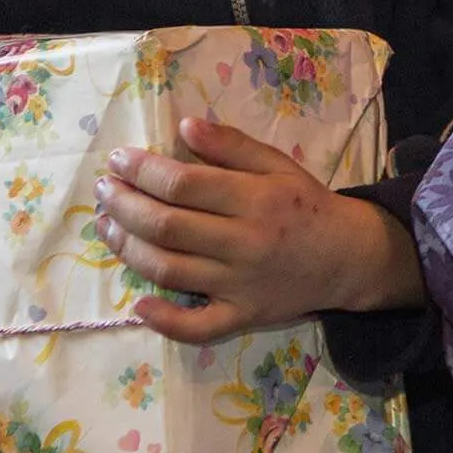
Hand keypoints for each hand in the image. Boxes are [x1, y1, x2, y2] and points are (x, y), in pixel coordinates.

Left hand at [93, 117, 423, 341]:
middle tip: (104, 190)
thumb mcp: (278, 165)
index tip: (118, 159)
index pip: (185, 184)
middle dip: (125, 205)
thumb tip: (183, 125)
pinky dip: (165, 321)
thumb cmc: (305, 204)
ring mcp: (242, 284)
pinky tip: (139, 306)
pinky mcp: (243, 316)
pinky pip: (198, 327)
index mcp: (258, 199)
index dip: (143, 171)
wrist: (348, 256)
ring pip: (169, 270)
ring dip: (128, 249)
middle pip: (168, 226)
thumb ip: (232, 145)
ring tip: (107, 226)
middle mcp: (247, 242)